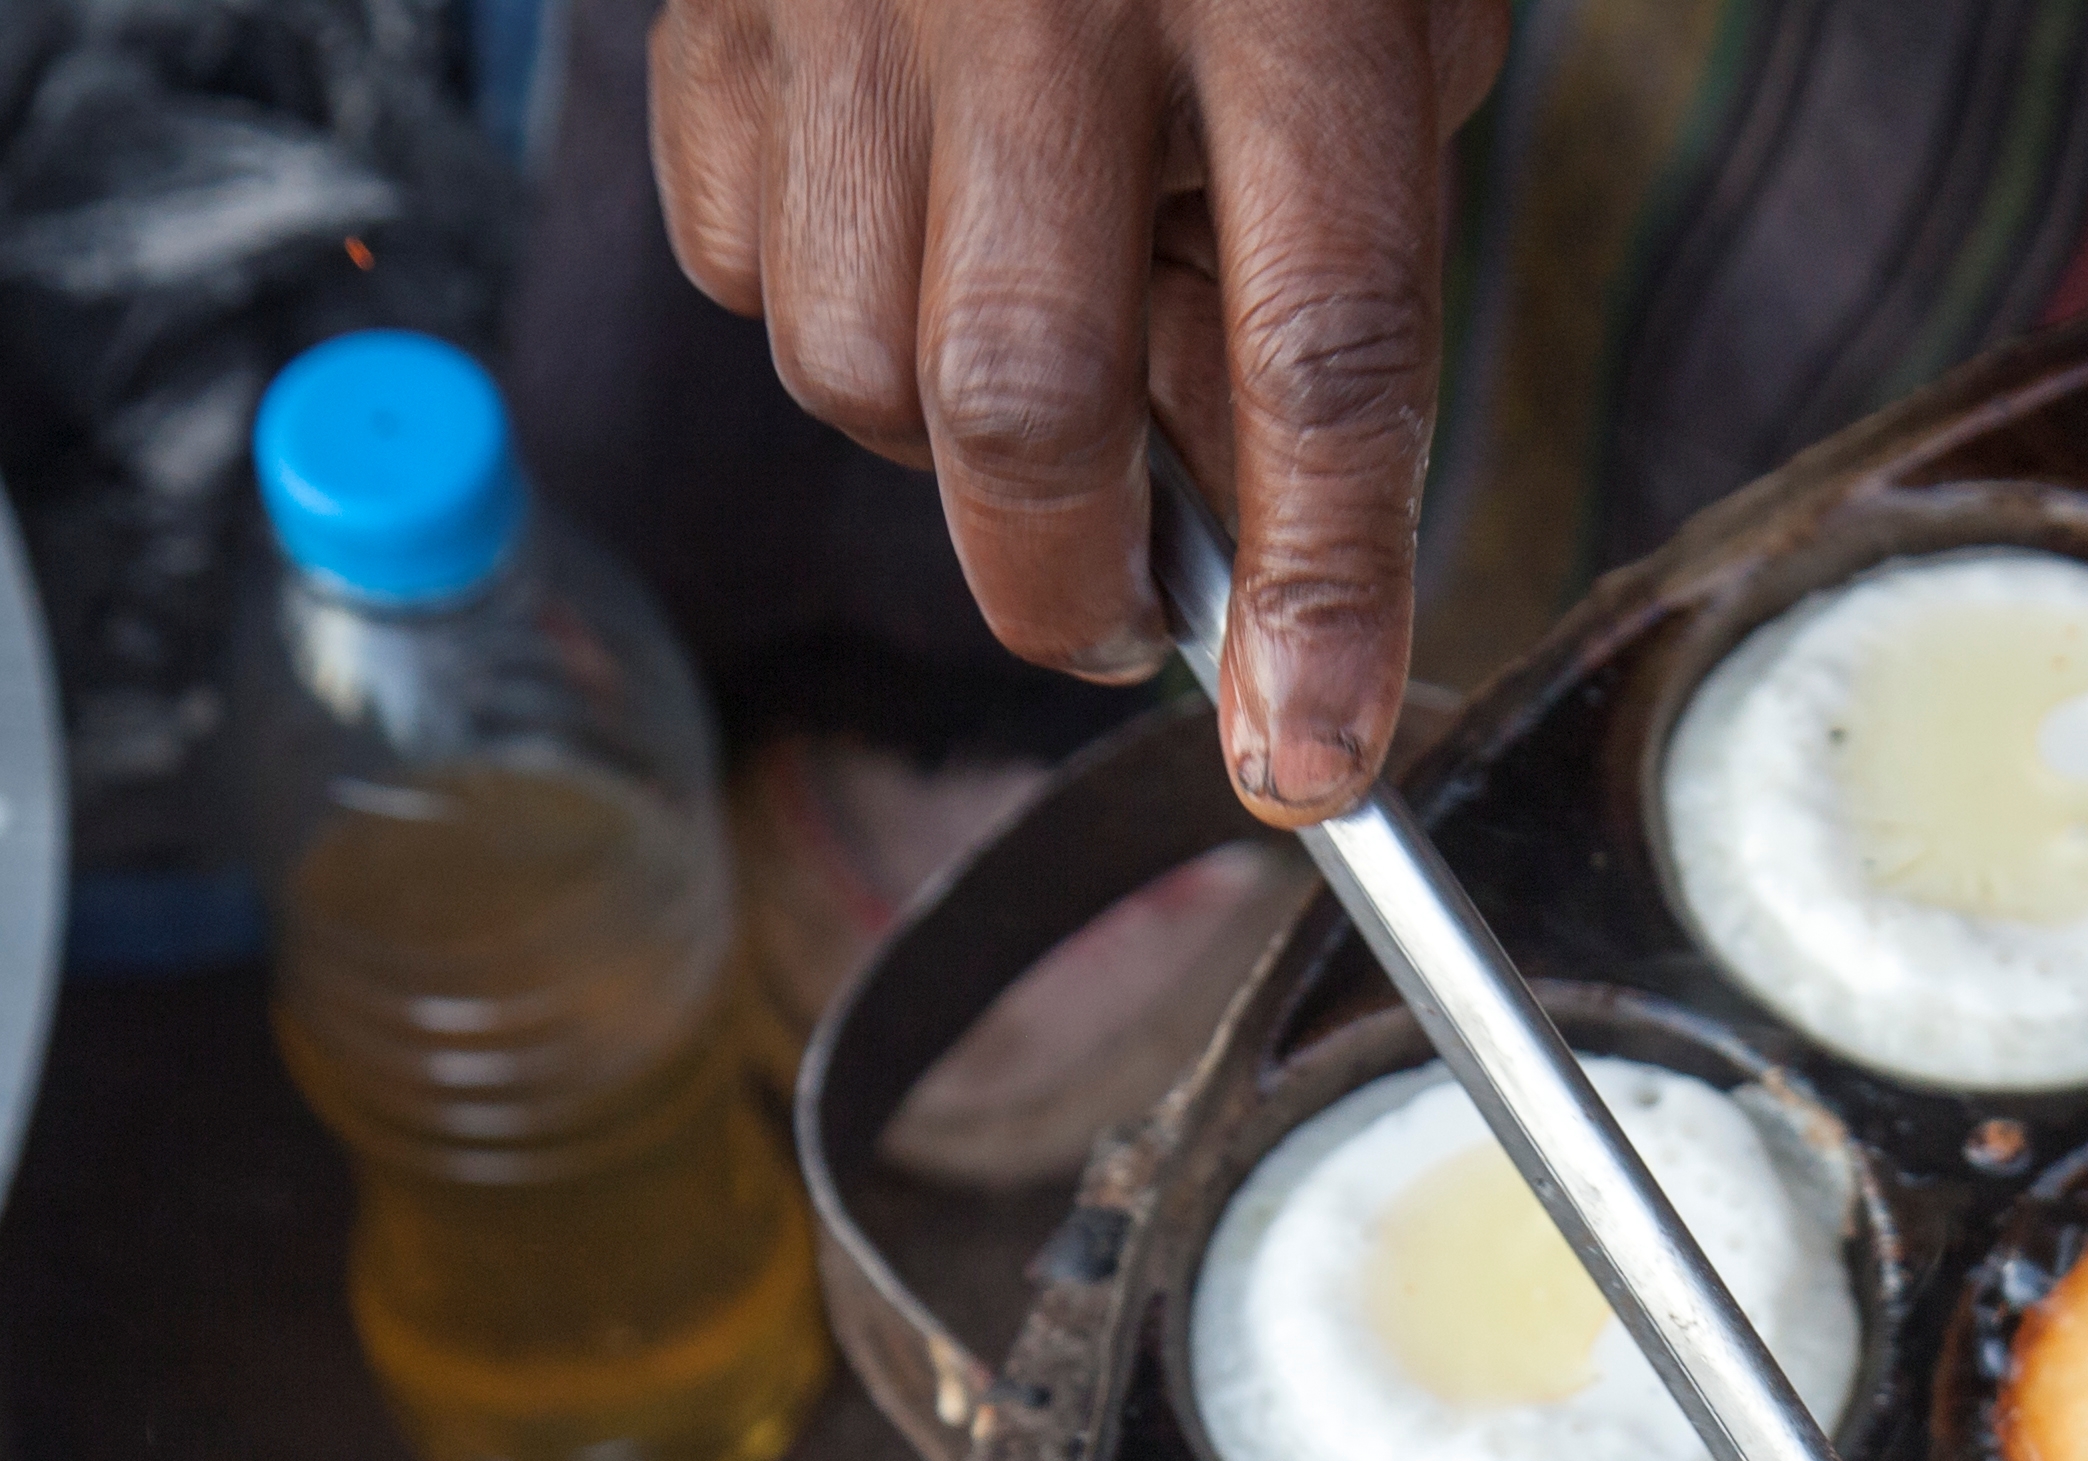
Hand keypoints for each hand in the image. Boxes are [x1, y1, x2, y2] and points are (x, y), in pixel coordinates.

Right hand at [650, 0, 1509, 822]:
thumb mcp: (1378, 31)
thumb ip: (1325, 266)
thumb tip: (1239, 529)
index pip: (1322, 355)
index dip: (1323, 589)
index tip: (1314, 758)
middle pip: (1020, 403)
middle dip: (1075, 582)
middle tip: (1133, 625)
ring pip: (857, 365)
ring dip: (954, 434)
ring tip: (1037, 332)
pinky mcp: (708, 12)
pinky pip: (736, 268)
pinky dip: (831, 310)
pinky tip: (913, 218)